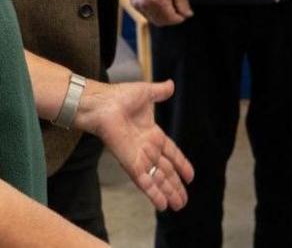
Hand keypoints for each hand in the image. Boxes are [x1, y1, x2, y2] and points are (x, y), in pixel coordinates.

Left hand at [75, 80, 193, 210]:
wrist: (101, 104)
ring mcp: (138, 157)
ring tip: (178, 206)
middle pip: (165, 171)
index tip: (190, 176)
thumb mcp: (146, 93)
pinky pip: (144, 181)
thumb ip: (160, 92)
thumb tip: (171, 85)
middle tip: (184, 200)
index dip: (181, 164)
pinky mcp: (130, 163)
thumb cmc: (119, 97)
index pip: (171, 153)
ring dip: (168, 193)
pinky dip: (154, 193)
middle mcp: (146, 148)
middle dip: (175, 185)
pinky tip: (162, 205)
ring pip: (157, 179)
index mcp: (152, 133)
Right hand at [129, 0, 192, 25]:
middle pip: (162, 22)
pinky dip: (153, 13)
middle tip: (177, 11)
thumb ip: (183, 3)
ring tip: (167, 6)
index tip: (184, 13)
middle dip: (171, 19)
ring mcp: (139, 5)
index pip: (172, 19)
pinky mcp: (134, 4)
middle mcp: (147, 5)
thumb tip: (188, 15)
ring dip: (162, 18)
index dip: (180, 18)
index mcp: (159, 0)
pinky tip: (157, 3)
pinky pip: (146, 15)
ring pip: (154, 20)